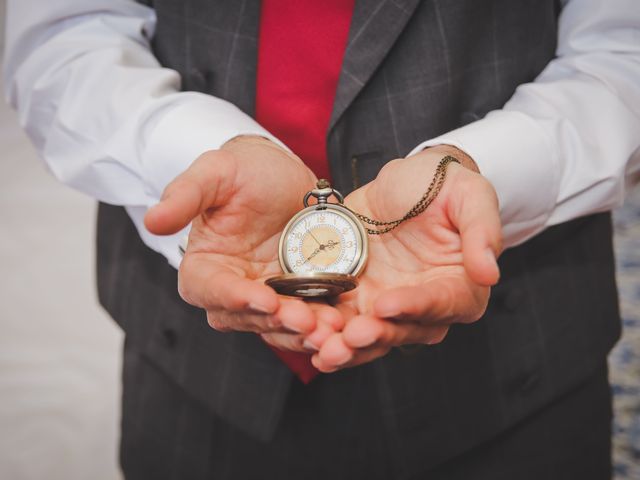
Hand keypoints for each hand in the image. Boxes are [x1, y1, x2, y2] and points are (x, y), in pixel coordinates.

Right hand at [144, 135, 343, 351]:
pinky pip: (304, 319)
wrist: (286, 175)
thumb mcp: (216, 171)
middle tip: (306, 320)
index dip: (233, 297)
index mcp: (204, 264)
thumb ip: (185, 194)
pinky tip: (341, 323)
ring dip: (301, 331)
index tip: (263, 298)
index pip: (208, 289)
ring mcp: (264, 296)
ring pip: (276, 325)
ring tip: (329, 328)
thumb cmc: (245, 170)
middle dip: (275, 321)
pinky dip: (320, 324)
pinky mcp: (295, 297)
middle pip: (244, 317)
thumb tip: (152, 221)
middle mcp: (230, 287)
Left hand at [312, 146, 502, 370]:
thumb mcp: (469, 194)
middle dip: (376, 336)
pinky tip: (307, 340)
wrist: (401, 184)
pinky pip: (341, 323)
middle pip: (403, 330)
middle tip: (350, 336)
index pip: (441, 303)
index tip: (388, 304)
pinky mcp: (356, 299)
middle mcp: (423, 305)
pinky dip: (324, 334)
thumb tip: (490, 272)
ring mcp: (386, 305)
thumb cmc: (440, 186)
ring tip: (324, 348)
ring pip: (370, 337)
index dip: (415, 306)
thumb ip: (482, 231)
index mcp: (459, 285)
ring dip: (347, 348)